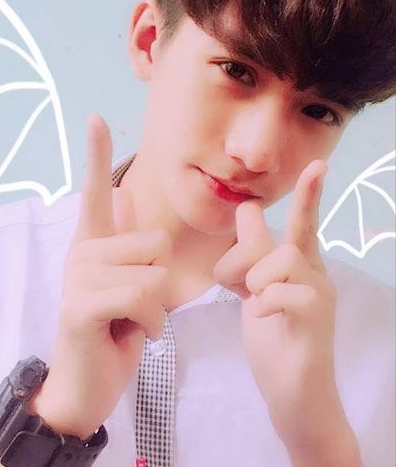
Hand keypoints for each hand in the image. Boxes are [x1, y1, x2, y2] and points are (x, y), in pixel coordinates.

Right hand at [34, 113, 171, 439]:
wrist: (84, 386)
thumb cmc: (111, 332)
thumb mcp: (125, 283)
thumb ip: (123, 238)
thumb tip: (126, 190)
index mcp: (92, 242)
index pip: (96, 189)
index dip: (97, 153)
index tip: (96, 118)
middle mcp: (80, 250)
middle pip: (154, 242)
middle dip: (159, 283)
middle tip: (134, 309)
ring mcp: (76, 276)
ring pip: (153, 272)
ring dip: (157, 309)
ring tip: (132, 324)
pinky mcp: (79, 304)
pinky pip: (141, 297)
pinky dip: (151, 324)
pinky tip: (131, 336)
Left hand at [213, 160, 347, 450]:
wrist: (293, 396)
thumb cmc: (273, 340)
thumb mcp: (254, 291)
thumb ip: (251, 256)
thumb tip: (245, 212)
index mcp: (300, 264)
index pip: (302, 222)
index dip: (308, 194)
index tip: (317, 164)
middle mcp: (316, 273)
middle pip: (288, 236)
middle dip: (249, 255)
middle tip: (239, 288)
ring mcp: (320, 297)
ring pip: (284, 259)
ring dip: (255, 281)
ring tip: (253, 306)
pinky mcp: (316, 321)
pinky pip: (285, 293)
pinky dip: (265, 304)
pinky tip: (262, 319)